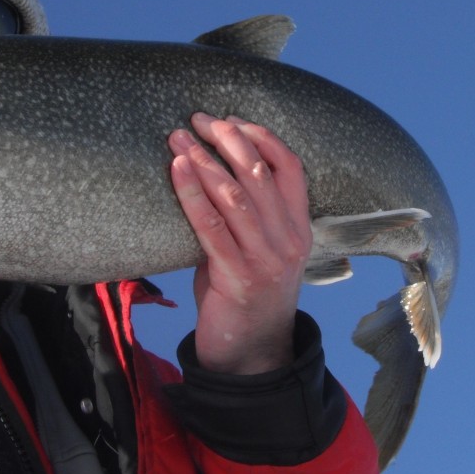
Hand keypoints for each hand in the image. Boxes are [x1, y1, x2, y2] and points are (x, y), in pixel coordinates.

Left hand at [168, 113, 311, 375]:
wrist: (249, 354)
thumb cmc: (244, 296)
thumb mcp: (255, 249)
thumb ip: (243, 217)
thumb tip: (206, 173)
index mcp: (298, 228)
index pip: (290, 167)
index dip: (261, 137)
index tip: (230, 119)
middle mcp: (288, 239)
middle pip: (260, 172)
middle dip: (227, 138)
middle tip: (197, 119)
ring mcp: (266, 258)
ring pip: (235, 194)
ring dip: (204, 160)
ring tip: (178, 138)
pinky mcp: (238, 276)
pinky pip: (211, 226)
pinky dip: (192, 193)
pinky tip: (176, 171)